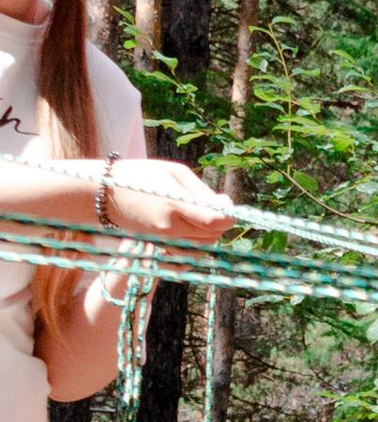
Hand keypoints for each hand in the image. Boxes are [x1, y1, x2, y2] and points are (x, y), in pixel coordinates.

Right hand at [106, 156, 232, 242]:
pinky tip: (192, 222)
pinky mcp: (161, 245)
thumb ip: (201, 190)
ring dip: (212, 230)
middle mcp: (170, 227)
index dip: (229, 215)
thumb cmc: (139, 175)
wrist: (104, 194)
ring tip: (203, 210)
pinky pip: (191, 248)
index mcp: (173, 205)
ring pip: (204, 244)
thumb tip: (224, 204)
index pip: (214, 221)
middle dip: (222, 221)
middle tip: (216, 203)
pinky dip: (199, 238)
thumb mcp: (173, 172)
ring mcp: (165, 239)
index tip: (228, 204)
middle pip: (213, 234)